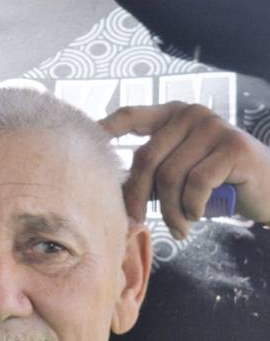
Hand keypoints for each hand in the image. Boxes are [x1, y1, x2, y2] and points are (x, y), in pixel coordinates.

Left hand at [99, 102, 269, 237]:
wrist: (268, 189)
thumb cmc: (215, 183)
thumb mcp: (179, 172)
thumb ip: (152, 171)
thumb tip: (110, 195)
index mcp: (172, 115)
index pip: (131, 115)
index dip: (107, 128)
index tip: (87, 141)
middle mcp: (190, 114)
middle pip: (145, 159)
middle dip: (137, 198)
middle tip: (136, 223)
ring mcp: (213, 126)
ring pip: (169, 177)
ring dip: (169, 211)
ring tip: (178, 227)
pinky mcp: (233, 146)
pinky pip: (196, 184)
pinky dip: (192, 208)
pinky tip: (197, 216)